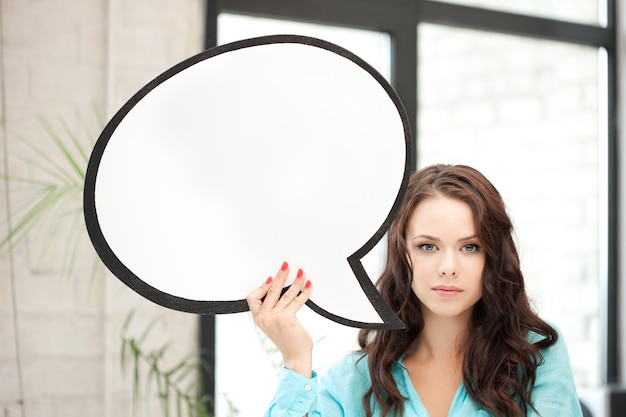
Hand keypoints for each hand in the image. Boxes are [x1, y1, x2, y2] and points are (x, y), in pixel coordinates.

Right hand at [247, 261, 312, 376]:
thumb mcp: (274, 324)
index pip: (252, 297)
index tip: (270, 278)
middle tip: (285, 265)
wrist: (295, 356)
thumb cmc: (287, 340)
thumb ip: (273, 310)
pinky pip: (296, 301)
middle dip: (280, 276)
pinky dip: (304, 292)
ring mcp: (274, 318)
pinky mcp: (286, 319)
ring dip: (295, 282)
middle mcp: (264, 317)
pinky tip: (309, 285)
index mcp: (258, 318)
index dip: (261, 286)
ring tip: (301, 273)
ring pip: (285, 294)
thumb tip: (279, 289)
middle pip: (271, 291)